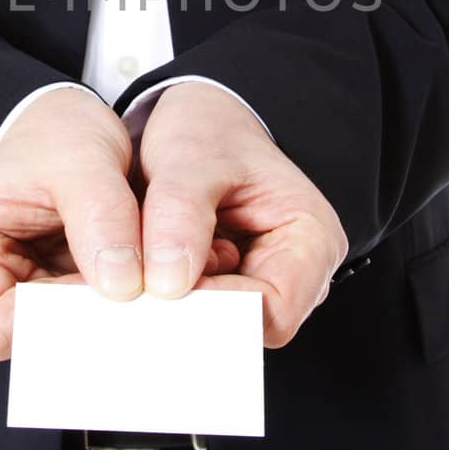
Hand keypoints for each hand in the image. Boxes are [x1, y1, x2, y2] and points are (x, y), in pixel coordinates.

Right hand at [0, 87, 143, 359]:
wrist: (73, 128)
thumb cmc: (59, 135)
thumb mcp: (83, 159)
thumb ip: (102, 216)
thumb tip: (121, 284)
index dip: (57, 318)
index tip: (111, 293)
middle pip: (31, 337)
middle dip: (86, 321)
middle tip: (143, 295)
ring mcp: (16, 292)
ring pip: (63, 336)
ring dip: (106, 317)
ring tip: (148, 284)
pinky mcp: (53, 296)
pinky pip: (85, 322)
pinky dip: (117, 308)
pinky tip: (145, 285)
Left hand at [133, 82, 347, 348]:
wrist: (199, 123)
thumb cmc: (210, 132)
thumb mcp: (191, 156)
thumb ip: (180, 214)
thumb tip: (167, 284)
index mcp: (311, 242)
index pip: (269, 311)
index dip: (215, 307)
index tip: (162, 286)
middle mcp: (293, 275)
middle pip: (241, 326)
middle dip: (188, 307)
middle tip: (137, 281)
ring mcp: (257, 285)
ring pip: (210, 324)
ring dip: (169, 300)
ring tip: (140, 261)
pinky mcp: (222, 289)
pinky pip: (190, 310)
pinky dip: (160, 293)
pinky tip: (141, 267)